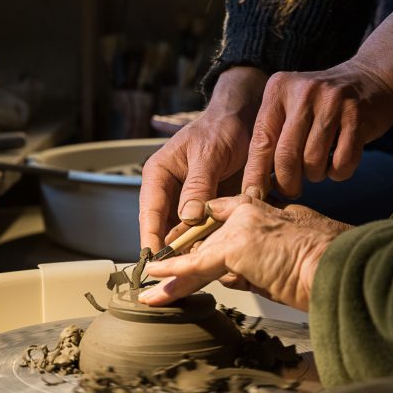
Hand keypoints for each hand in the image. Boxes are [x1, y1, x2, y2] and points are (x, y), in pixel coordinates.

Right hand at [139, 67, 266, 251]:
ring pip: (186, 233)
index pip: (150, 213)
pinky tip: (221, 254)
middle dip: (174, 251)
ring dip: (195, 248)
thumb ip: (198, 185)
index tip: (155, 262)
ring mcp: (189, 201)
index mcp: (158, 175)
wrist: (242, 121)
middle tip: (183, 272)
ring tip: (202, 267)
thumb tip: (188, 219)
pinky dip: (212, 241)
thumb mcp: (208, 155)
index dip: (151, 239)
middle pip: (166, 229)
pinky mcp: (208, 207)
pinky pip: (207, 230)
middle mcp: (170, 191)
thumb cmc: (220, 129)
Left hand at [139, 195, 352, 310]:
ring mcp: (245, 226)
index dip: (207, 234)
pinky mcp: (238, 246)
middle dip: (186, 256)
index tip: (190, 244)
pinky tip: (157, 279)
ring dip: (176, 274)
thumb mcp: (294, 253)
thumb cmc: (330, 263)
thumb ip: (263, 256)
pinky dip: (176, 274)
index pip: (229, 215)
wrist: (341, 265)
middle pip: (210, 235)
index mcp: (273, 211)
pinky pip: (198, 264)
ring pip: (201, 252)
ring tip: (153, 290)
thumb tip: (236, 274)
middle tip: (164, 271)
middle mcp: (256, 212)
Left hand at [241, 7, 392, 200]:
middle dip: (288, 183)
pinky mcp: (358, 115)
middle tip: (292, 191)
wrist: (372, 78)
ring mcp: (333, 102)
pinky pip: (342, 162)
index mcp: (279, 89)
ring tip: (319, 166)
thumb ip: (273, 137)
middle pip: (286, 156)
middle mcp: (304, 92)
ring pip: (314, 162)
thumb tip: (256, 185)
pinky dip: (339, 172)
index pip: (261, 141)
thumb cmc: (322, 105)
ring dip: (316, 175)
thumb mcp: (292, 107)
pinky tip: (338, 161)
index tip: (255, 197)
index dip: (256, 175)